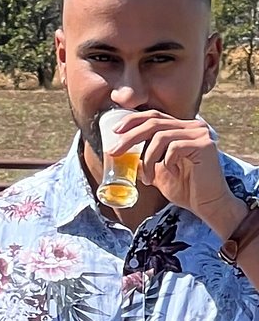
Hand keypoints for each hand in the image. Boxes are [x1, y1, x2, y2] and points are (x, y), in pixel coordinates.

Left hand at [110, 110, 245, 236]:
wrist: (206, 204)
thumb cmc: (184, 188)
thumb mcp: (157, 170)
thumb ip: (144, 158)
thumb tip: (121, 152)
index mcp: (183, 128)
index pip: (155, 116)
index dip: (133, 120)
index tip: (115, 131)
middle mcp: (193, 127)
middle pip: (154, 123)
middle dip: (129, 138)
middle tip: (114, 152)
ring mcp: (201, 134)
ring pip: (160, 136)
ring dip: (148, 159)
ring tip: (148, 178)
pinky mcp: (205, 145)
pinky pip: (174, 148)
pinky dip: (166, 162)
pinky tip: (172, 173)